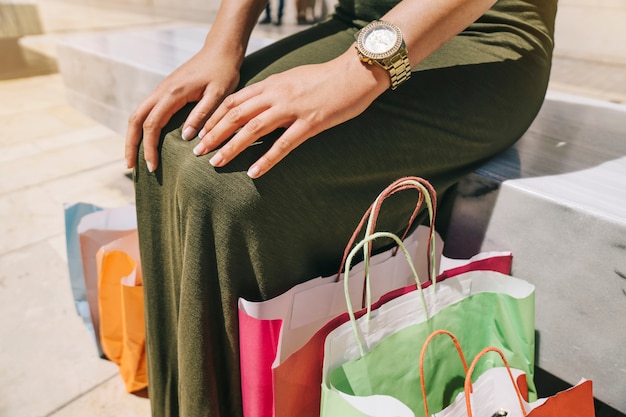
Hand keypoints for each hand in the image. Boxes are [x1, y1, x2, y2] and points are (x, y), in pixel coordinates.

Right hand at [124, 48, 240, 171]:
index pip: (152, 125)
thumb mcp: (219, 95)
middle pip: (135, 119)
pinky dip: (142, 127)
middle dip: (131, 144)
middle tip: (130, 167)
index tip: (153, 167)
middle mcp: (161, 91)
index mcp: (173, 93)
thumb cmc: (223, 72)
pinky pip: (147, 111)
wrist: (221, 51)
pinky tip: (146, 140)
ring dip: (133, 136)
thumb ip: (202, 114)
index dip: (149, 148)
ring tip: (134, 158)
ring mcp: (161, 90)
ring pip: (138, 114)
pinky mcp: (165, 91)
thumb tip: (185, 137)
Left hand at [192, 50, 388, 177]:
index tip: (202, 132)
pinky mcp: (309, 123)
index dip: (215, 117)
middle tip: (198, 151)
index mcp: (272, 83)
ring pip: (252, 129)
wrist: (355, 73)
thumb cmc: (327, 78)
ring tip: (216, 163)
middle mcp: (276, 94)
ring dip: (231, 147)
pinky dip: (266, 160)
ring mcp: (292, 109)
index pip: (235, 100)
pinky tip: (253, 173)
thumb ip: (275, 91)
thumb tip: (260, 104)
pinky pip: (283, 145)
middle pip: (236, 115)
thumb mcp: (294, 79)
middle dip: (214, 133)